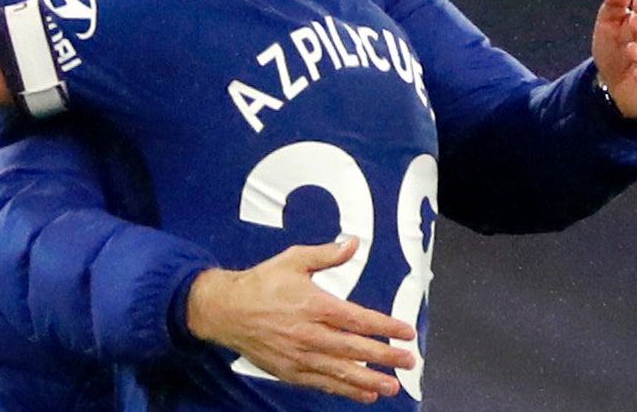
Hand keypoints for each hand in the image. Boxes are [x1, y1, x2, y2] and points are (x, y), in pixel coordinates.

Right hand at [186, 237, 415, 403]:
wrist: (226, 310)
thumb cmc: (261, 283)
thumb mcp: (294, 260)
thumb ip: (326, 254)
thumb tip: (353, 243)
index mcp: (314, 304)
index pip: (358, 319)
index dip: (386, 326)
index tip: (406, 332)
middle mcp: (310, 333)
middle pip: (355, 348)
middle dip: (386, 356)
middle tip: (409, 361)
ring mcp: (300, 356)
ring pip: (342, 371)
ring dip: (370, 380)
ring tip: (393, 386)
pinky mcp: (291, 371)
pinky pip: (323, 383)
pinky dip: (345, 390)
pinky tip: (364, 393)